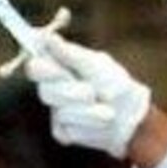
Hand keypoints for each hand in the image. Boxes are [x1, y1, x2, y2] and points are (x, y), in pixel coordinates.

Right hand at [24, 33, 152, 155]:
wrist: (131, 116)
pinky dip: (89, 124)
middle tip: (91, 93)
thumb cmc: (114, 84)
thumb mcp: (95, 65)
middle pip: (45, 91)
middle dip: (71, 93)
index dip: (40, 68)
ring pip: (61, 111)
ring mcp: (57, 112)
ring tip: (108, 111)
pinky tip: (100, 122)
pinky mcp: (63, 131)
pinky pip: (68, 128)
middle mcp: (54, 90)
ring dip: (88, 111)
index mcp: (59, 70)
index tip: (53, 69)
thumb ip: (70, 54)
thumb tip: (47, 36)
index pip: (35, 68)